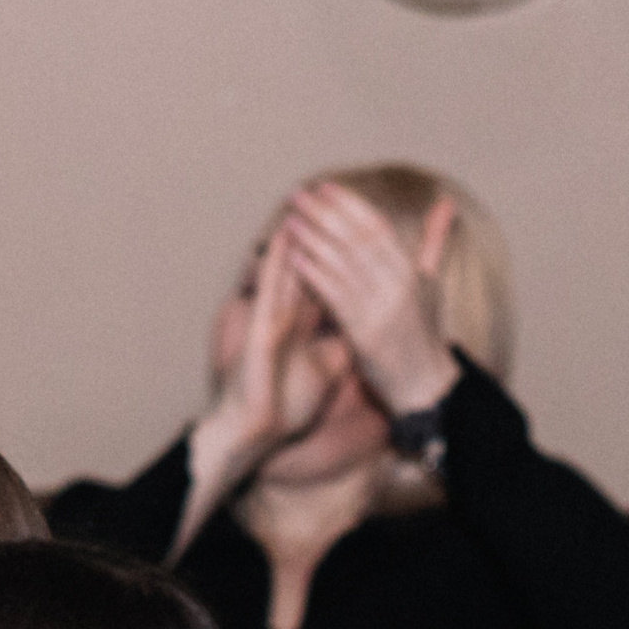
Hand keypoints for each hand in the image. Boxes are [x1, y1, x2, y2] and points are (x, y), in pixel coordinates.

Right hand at [193, 228, 346, 493]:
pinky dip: (275, 265)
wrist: (262, 430)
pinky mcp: (260, 329)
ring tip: (305, 202)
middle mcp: (289, 314)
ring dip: (294, 237)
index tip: (361, 229)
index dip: (343, 255)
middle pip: (307, 266)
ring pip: (286, 269)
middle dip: (320, 234)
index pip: (327, 279)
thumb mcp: (327, 372)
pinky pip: (269, 292)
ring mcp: (273, 317)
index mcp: (306, 322)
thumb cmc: (288, 405)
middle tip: (330, 198)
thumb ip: (345, 346)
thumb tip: (368, 329)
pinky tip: (282, 242)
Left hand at [278, 181, 460, 417]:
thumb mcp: (432, 283)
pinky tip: (296, 259)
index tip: (325, 186)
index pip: (377, 227)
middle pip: (356, 240)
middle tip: (297, 194)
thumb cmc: (425, 333)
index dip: (350, 203)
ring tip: (290, 220)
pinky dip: (315, 276)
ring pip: (342, 265)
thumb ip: (433, 241)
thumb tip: (446, 203)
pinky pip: (335, 298)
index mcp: (411, 272)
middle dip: (324, 214)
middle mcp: (397, 287)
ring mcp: (381, 311)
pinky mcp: (365, 335)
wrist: (426, 385)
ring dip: (313, 240)